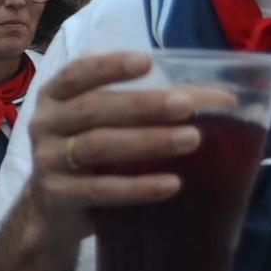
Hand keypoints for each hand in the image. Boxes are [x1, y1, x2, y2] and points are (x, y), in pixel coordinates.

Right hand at [24, 51, 208, 243]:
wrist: (56, 207)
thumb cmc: (92, 152)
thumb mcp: (110, 121)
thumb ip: (153, 104)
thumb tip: (225, 100)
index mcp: (56, 96)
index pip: (77, 72)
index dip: (109, 66)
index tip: (148, 62)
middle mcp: (45, 124)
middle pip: (92, 108)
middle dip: (142, 105)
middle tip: (187, 107)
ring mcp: (48, 160)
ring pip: (97, 146)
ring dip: (147, 141)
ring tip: (191, 140)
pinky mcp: (58, 195)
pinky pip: (100, 190)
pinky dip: (137, 187)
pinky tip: (171, 184)